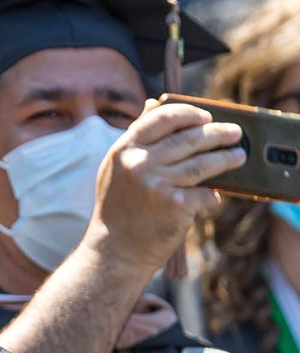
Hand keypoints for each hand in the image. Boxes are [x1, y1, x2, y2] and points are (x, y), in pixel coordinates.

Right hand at [87, 99, 244, 273]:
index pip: (160, 118)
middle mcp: (138, 163)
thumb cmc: (118, 206)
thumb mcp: (117, 167)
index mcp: (124, 150)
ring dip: (226, 158)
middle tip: (234, 132)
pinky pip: (205, 194)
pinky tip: (218, 194)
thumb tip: (153, 103)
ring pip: (202, 164)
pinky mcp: (173, 205)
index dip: (187, 114)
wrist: (115, 249)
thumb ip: (136, 138)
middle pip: (187, 139)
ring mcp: (156, 184)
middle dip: (217, 133)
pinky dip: (214, 195)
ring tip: (239, 156)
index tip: (206, 116)